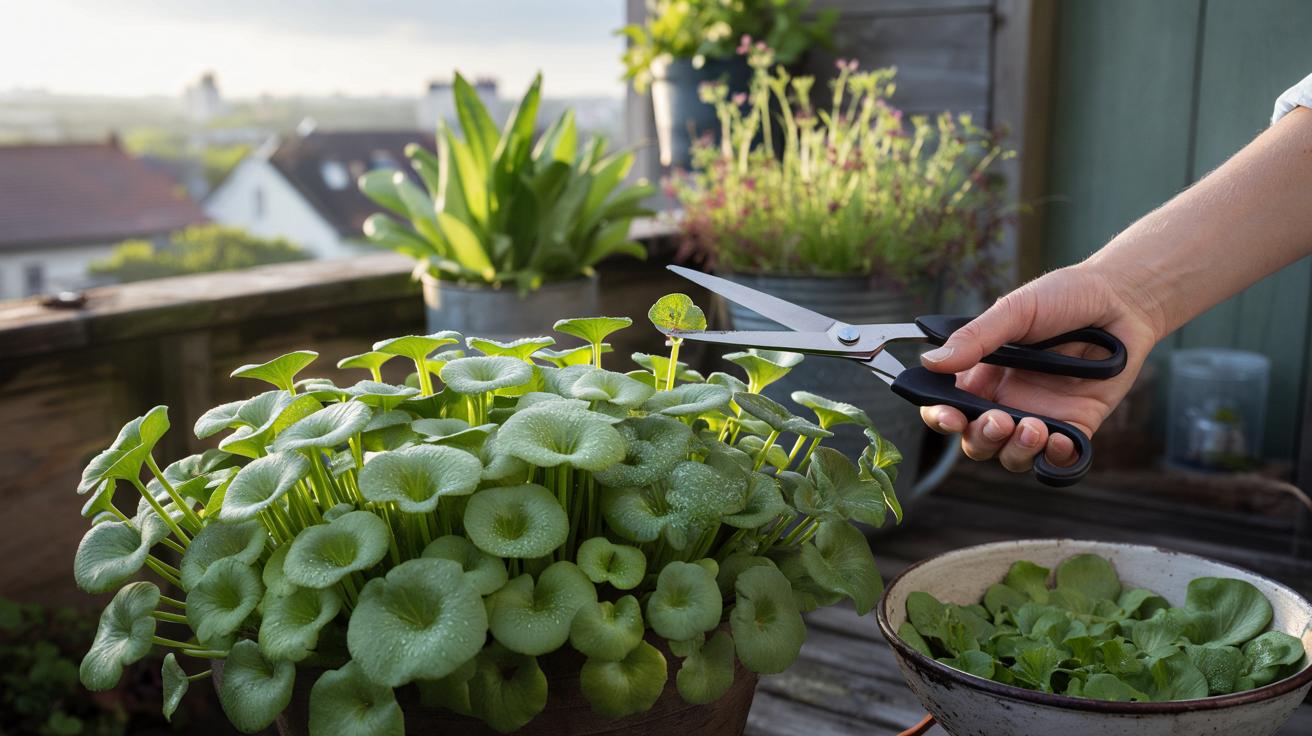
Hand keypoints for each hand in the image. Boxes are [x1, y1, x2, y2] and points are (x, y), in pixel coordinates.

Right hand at [918, 263, 1161, 472]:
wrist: (1122, 300)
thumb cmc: (1065, 296)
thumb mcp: (1015, 310)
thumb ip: (975, 338)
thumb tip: (930, 361)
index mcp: (983, 373)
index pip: (947, 406)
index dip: (941, 417)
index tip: (949, 415)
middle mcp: (1006, 399)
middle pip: (977, 440)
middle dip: (982, 439)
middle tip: (999, 420)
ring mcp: (1040, 415)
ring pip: (1012, 456)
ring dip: (1016, 451)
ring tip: (1034, 427)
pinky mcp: (1075, 425)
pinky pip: (1058, 459)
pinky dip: (1054, 459)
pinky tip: (1060, 440)